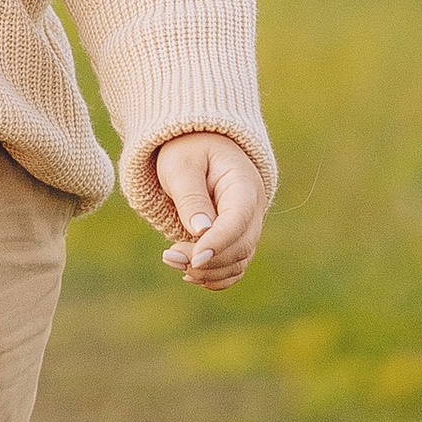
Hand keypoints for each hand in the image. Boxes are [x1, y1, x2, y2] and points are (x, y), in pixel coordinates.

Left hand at [154, 132, 267, 290]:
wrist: (196, 144)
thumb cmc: (186, 150)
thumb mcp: (181, 166)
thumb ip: (191, 197)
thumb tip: (201, 231)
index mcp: (244, 184)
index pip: (238, 220)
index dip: (219, 243)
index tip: (194, 259)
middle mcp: (253, 208)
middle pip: (241, 246)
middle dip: (207, 260)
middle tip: (169, 256)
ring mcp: (247, 225)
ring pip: (239, 261)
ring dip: (208, 272)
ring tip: (171, 260)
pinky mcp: (236, 238)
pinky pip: (233, 266)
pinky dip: (214, 277)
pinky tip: (188, 273)